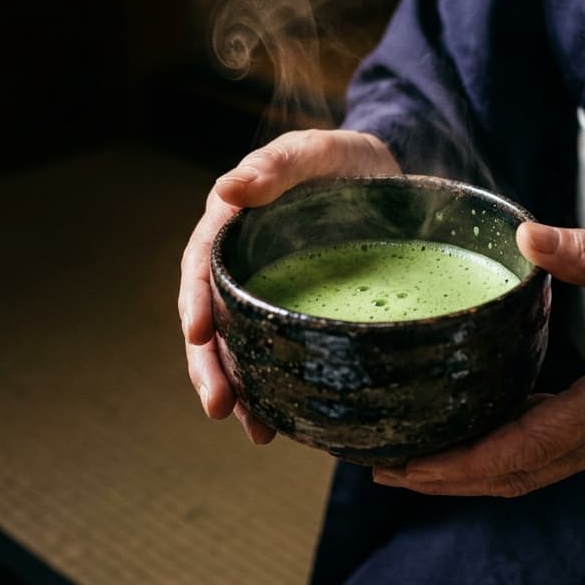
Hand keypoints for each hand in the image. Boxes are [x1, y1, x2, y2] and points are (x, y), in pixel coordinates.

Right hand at [179, 129, 400, 442]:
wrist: (389, 180)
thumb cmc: (346, 158)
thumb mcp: (317, 152)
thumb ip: (277, 165)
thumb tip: (226, 190)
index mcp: (234, 225)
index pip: (202, 265)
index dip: (196, 301)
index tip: (197, 334)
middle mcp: (243, 265)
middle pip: (212, 319)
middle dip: (210, 366)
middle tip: (219, 407)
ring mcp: (268, 294)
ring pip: (240, 347)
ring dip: (241, 392)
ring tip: (254, 432)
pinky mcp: (297, 317)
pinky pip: (277, 355)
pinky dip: (276, 390)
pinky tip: (283, 425)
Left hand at [373, 222, 584, 495]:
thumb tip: (525, 233)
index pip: (522, 448)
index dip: (459, 462)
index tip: (406, 464)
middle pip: (514, 474)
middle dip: (447, 477)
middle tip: (382, 467)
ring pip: (530, 472)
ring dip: (472, 472)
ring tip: (414, 460)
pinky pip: (549, 456)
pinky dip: (505, 454)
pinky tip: (474, 433)